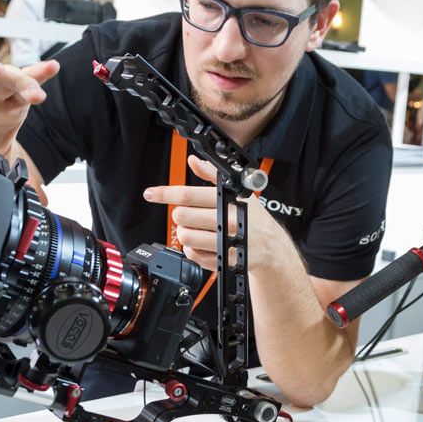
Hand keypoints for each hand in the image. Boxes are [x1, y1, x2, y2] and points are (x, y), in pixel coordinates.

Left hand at [143, 155, 289, 273]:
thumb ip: (212, 175)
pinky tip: (205, 242)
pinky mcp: (219, 260)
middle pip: (181, 216)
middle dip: (182, 214)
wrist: (271, 248)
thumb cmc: (254, 218)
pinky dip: (193, 248)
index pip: (188, 195)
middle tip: (193, 214)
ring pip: (184, 236)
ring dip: (187, 231)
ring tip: (200, 229)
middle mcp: (225, 221)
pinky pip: (191, 254)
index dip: (165, 193)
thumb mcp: (238, 191)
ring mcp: (222, 242)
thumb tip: (194, 160)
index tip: (151, 193)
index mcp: (227, 201)